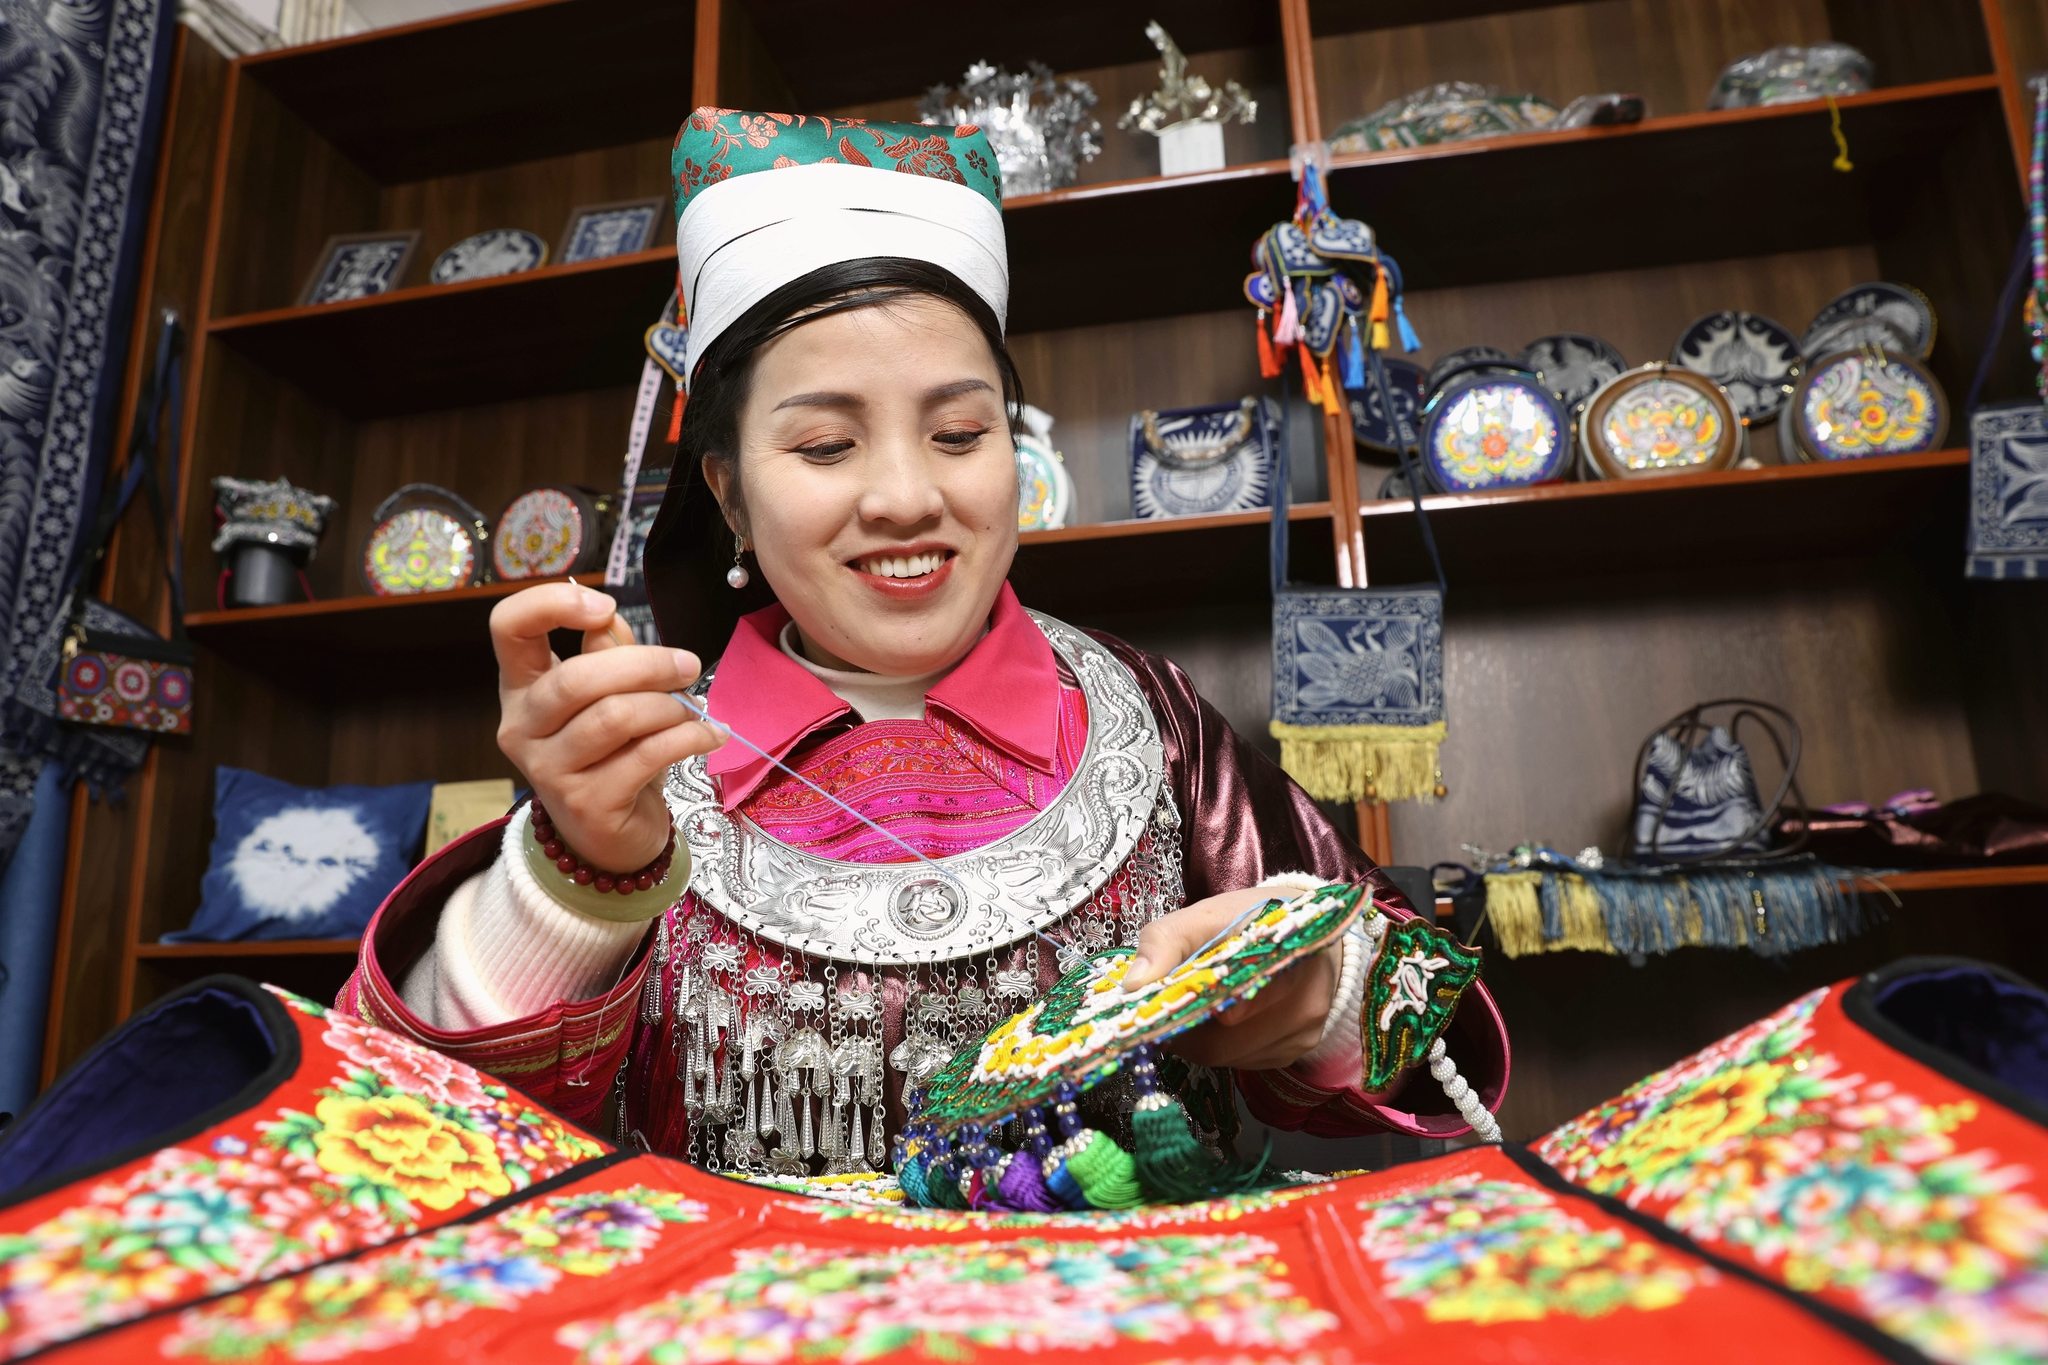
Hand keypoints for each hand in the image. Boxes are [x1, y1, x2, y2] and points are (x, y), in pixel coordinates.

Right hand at [492, 582, 724, 873]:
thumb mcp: (608, 695)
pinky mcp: (586, 803)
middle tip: (688, 665)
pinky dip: (690, 738)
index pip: (508, 627)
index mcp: (521, 687)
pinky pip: (646, 755)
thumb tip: (610, 617)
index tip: (605, 606)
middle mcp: (521, 727)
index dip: (551, 604)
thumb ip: (608, 653)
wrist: (611, 838)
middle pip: (576, 679)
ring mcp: (548, 769)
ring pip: (615, 717)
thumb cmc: (611, 754)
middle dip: (645, 664)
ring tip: (696, 711)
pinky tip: (711, 736)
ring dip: (669, 706)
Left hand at [1121, 886, 1338, 1070]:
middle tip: (1169, 1005)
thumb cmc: (1249, 920)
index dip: (1190, 1008)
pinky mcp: (1297, 1052)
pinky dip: (1222, 1047)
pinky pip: (1245, 1062)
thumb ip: (1166, 942)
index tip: (1164, 1000)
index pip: (1233, 1003)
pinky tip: (1219, 1020)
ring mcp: (1304, 1034)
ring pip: (1232, 1057)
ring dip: (1201, 1040)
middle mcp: (1306, 1005)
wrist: (1302, 927)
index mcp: (1288, 960)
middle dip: (1188, 1028)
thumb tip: (1134, 985)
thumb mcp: (1204, 915)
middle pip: (1227, 1043)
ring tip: (1195, 1007)